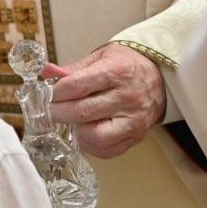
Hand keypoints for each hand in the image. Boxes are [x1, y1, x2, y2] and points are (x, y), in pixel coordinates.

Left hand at [46, 43, 166, 158]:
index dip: (56, 92)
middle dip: (58, 112)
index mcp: (116, 71)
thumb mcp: (101, 57)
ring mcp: (134, 120)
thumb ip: (73, 68)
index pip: (77, 85)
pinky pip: (108, 150)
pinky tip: (83, 133)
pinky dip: (90, 146)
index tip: (46, 94)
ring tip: (69, 121)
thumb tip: (46, 72)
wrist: (160, 77)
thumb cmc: (125, 65)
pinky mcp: (136, 136)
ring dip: (75, 130)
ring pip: (96, 135)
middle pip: (83, 111)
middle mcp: (127, 97)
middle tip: (47, 111)